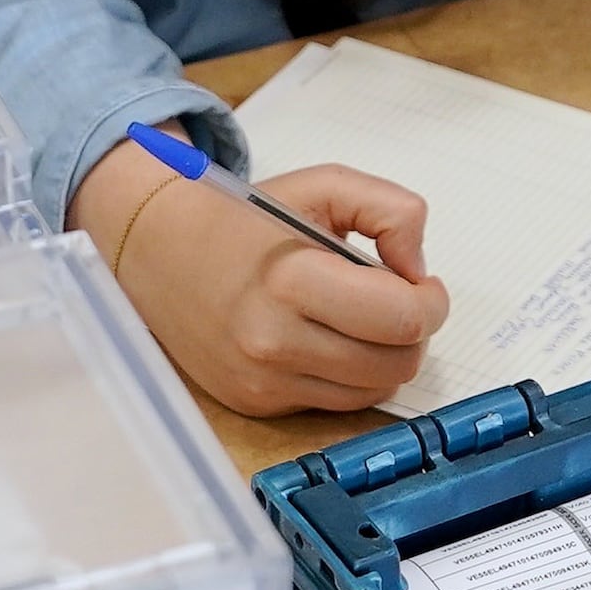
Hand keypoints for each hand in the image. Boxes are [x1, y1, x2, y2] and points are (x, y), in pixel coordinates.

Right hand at [82, 142, 449, 416]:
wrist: (159, 250)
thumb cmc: (244, 218)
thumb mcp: (323, 186)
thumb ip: (391, 211)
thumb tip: (418, 271)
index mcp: (292, 279)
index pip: (402, 319)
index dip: (431, 302)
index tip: (421, 283)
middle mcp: (274, 341)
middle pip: (397, 364)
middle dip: (415, 331)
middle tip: (401, 301)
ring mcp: (263, 380)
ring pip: (373, 391)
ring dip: (386, 356)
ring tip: (365, 319)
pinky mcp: (256, 402)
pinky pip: (337, 404)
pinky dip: (351, 375)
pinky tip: (332, 339)